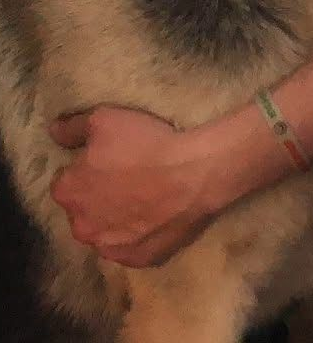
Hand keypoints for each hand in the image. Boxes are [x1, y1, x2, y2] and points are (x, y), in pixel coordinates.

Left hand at [49, 106, 222, 266]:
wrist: (194, 174)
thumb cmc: (148, 144)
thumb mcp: (107, 119)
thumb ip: (74, 127)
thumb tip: (53, 131)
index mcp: (68, 192)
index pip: (66, 182)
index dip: (87, 169)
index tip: (108, 160)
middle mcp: (81, 226)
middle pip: (84, 210)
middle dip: (98, 197)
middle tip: (128, 178)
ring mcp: (109, 247)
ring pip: (105, 231)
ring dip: (116, 219)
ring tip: (144, 199)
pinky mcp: (136, 259)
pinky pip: (131, 247)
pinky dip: (138, 235)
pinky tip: (154, 218)